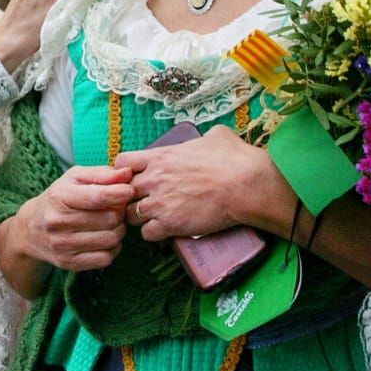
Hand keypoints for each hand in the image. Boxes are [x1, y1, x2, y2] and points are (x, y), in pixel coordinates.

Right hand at [13, 165, 135, 271]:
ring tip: (114, 223)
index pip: (96, 197)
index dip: (119, 193)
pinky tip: (107, 239)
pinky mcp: (69, 263)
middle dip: (121, 212)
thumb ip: (102, 174)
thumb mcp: (74, 179)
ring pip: (110, 240)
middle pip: (109, 219)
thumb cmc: (58, 198)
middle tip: (119, 208)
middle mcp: (58, 222)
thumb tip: (127, 174)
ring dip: (119, 230)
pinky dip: (113, 248)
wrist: (30, 229)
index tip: (130, 190)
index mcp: (59, 197)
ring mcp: (62, 245)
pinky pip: (105, 259)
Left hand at [115, 125, 283, 242]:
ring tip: (156, 217)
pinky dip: (153, 233)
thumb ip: (202, 137)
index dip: (125, 171)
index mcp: (161, 156)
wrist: (247, 186)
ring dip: (141, 217)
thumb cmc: (235, 160)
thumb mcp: (216, 136)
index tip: (135, 177)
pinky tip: (165, 229)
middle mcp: (154, 179)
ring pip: (131, 215)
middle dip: (132, 196)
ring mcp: (160, 203)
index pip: (122, 162)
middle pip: (123, 191)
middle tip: (145, 200)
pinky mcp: (170, 225)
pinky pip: (147, 234)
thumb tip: (208, 137)